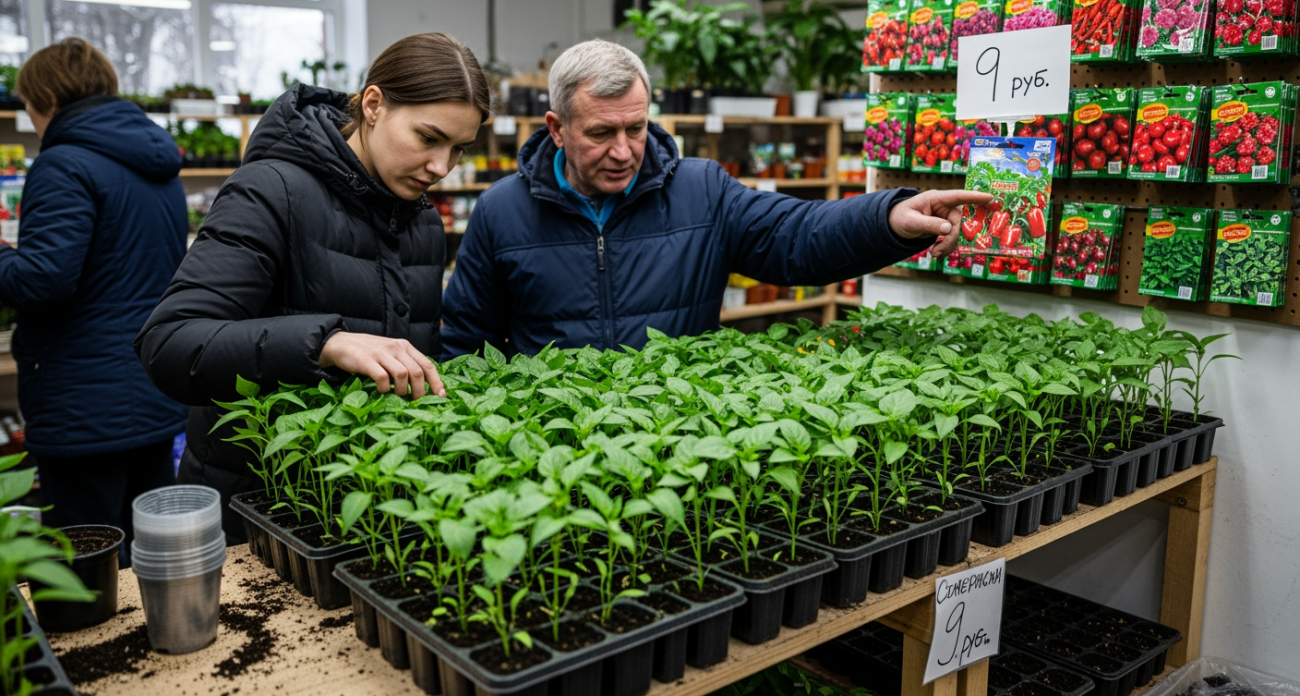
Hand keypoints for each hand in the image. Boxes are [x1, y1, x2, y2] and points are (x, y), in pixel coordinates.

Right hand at [319, 332, 445, 398]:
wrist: (340, 343)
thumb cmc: (369, 353)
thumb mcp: (390, 353)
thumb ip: (405, 363)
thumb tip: (423, 386)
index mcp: (405, 346)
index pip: (427, 365)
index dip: (436, 382)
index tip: (441, 396)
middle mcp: (396, 347)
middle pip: (417, 372)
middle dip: (420, 391)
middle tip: (414, 401)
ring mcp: (381, 353)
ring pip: (403, 374)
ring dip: (402, 390)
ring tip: (397, 395)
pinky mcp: (366, 361)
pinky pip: (382, 378)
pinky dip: (384, 388)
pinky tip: (381, 391)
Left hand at [888, 190, 994, 256]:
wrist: (894, 225)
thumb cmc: (901, 217)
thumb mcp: (912, 221)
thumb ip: (930, 224)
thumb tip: (948, 228)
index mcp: (937, 199)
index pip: (959, 196)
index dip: (975, 196)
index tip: (991, 197)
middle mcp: (945, 207)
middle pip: (959, 222)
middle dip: (952, 238)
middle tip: (939, 251)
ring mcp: (946, 218)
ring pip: (957, 233)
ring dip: (948, 246)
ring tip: (934, 254)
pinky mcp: (945, 228)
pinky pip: (952, 239)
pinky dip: (946, 248)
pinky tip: (935, 253)